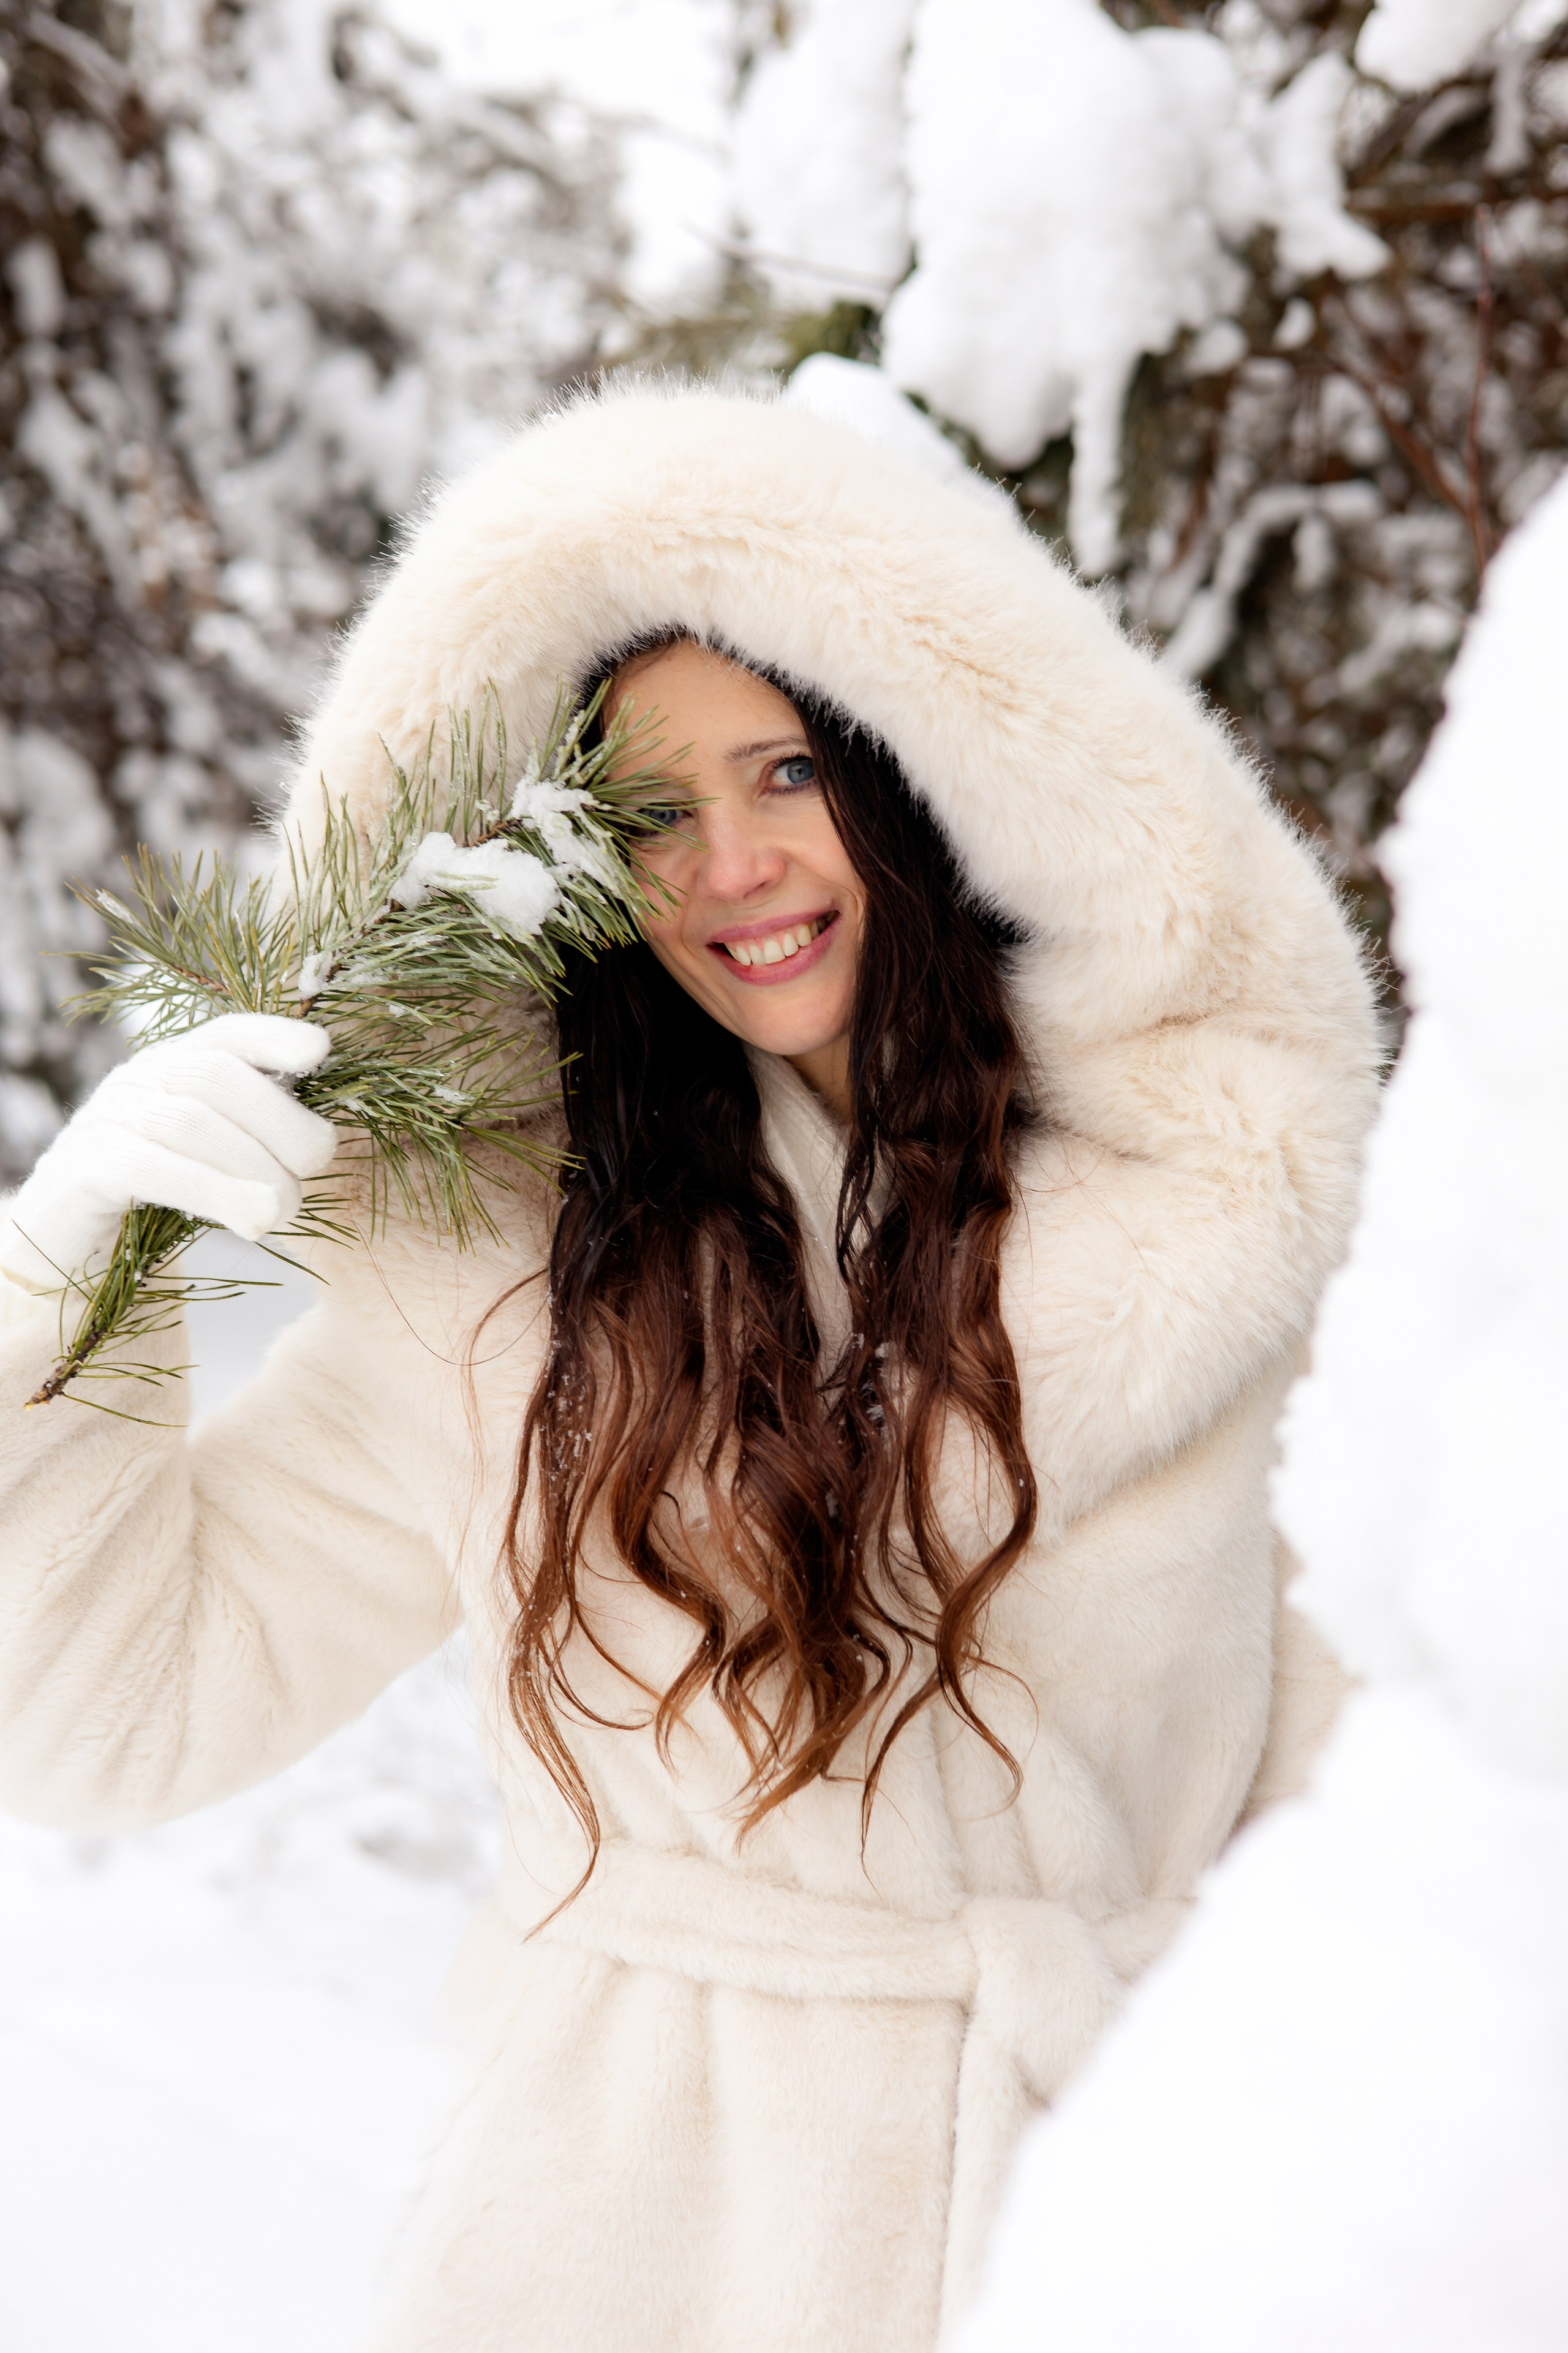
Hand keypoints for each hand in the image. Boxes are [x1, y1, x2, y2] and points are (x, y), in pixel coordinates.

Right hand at [0, 1014, 335, 1295]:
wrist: (70, 1256)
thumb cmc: (156, 1209)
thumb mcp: (209, 1163)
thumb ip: (253, 1140)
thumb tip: (323, 1142)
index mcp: (172, 1070)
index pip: (225, 1035)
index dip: (273, 1036)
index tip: (320, 1050)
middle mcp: (135, 1084)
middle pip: (217, 1077)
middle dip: (280, 1123)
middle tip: (312, 1171)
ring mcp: (102, 1122)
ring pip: (189, 1122)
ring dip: (253, 1166)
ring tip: (285, 1209)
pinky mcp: (80, 1171)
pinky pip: (149, 1167)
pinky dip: (212, 1190)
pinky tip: (252, 1221)